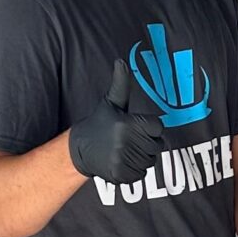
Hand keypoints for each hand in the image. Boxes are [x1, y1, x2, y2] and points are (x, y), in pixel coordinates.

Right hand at [68, 58, 165, 186]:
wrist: (79, 149)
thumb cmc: (99, 124)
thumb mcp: (110, 103)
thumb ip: (121, 85)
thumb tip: (121, 62)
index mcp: (126, 123)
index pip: (158, 128)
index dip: (150, 128)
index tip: (137, 128)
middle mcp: (125, 142)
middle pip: (157, 145)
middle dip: (147, 143)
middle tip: (130, 140)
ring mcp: (123, 160)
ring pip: (150, 161)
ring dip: (142, 157)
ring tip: (125, 150)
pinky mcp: (121, 175)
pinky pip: (141, 174)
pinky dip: (135, 170)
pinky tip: (123, 161)